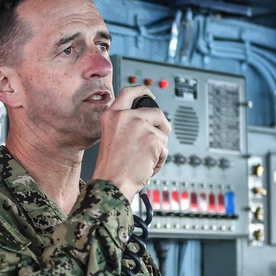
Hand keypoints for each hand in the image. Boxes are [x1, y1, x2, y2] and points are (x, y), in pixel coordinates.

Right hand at [91, 86, 170, 201]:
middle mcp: (125, 116)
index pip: (129, 92)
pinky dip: (160, 159)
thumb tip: (149, 120)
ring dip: (159, 147)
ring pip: (163, 132)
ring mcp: (140, 126)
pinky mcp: (153, 139)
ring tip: (143, 160)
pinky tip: (147, 166)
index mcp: (111, 115)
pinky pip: (165, 148)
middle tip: (156, 140)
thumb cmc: (110, 168)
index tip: (150, 94)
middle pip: (156, 112)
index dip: (142, 91)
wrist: (111, 184)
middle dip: (161, 126)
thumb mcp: (111, 137)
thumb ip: (126, 124)